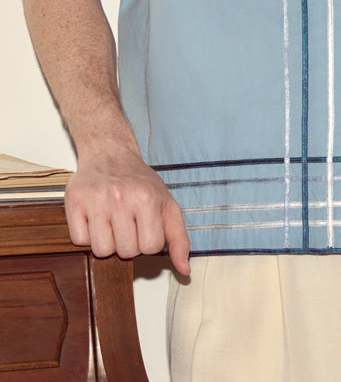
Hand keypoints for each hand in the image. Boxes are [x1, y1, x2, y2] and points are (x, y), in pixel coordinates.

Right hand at [64, 147, 190, 274]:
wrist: (110, 153)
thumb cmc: (140, 182)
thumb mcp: (167, 204)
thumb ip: (179, 238)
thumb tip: (185, 270)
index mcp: (147, 198)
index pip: (150, 248)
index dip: (148, 242)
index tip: (144, 226)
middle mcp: (121, 197)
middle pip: (125, 252)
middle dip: (128, 243)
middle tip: (127, 223)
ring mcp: (96, 199)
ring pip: (101, 250)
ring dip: (107, 242)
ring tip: (111, 222)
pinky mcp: (74, 201)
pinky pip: (79, 240)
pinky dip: (86, 235)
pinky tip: (95, 218)